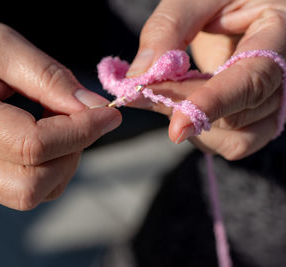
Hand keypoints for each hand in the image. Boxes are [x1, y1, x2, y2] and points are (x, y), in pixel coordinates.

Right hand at [0, 6, 121, 209]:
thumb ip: (47, 77)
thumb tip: (93, 108)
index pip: (31, 146)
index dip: (79, 132)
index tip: (108, 113)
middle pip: (32, 186)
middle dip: (71, 154)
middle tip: (76, 116)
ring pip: (33, 194)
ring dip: (62, 162)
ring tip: (56, 121)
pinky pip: (25, 189)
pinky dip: (49, 167)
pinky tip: (42, 134)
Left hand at [127, 0, 285, 159]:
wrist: (235, 8)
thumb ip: (168, 29)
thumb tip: (140, 77)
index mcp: (280, 32)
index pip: (255, 77)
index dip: (214, 102)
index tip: (177, 127)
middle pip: (241, 113)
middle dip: (185, 108)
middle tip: (142, 93)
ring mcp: (275, 100)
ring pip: (238, 138)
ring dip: (193, 125)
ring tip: (167, 94)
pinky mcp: (259, 116)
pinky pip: (233, 142)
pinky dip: (201, 132)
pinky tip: (184, 106)